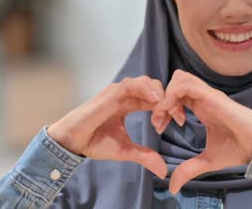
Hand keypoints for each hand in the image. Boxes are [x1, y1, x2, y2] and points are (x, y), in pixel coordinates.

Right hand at [47, 76, 166, 178]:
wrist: (73, 143)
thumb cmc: (95, 142)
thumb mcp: (125, 150)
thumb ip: (144, 156)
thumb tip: (163, 170)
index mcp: (129, 104)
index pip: (154, 97)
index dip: (168, 105)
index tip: (178, 119)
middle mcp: (125, 95)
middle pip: (153, 86)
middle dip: (168, 97)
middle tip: (176, 114)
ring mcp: (117, 92)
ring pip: (144, 82)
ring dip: (159, 92)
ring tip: (167, 107)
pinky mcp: (110, 94)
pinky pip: (131, 85)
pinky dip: (145, 89)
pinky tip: (155, 100)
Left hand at [151, 70, 251, 193]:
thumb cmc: (236, 149)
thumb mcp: (206, 161)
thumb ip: (188, 169)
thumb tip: (173, 187)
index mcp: (201, 106)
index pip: (176, 94)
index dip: (163, 108)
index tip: (160, 127)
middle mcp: (203, 97)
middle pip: (175, 81)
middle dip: (161, 99)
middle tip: (160, 122)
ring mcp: (207, 95)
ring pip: (179, 78)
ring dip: (167, 96)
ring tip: (168, 118)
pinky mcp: (211, 97)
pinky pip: (186, 86)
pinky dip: (174, 97)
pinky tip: (175, 116)